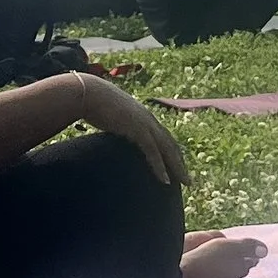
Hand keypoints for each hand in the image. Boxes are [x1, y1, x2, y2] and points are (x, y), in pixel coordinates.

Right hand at [73, 76, 189, 187]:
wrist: (89, 93)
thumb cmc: (95, 104)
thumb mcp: (111, 116)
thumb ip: (117, 125)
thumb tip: (113, 133)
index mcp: (144, 117)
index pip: (164, 138)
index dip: (172, 153)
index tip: (178, 167)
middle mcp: (149, 120)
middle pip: (171, 145)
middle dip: (180, 163)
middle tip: (188, 180)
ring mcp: (145, 124)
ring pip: (167, 149)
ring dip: (177, 168)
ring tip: (185, 183)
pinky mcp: (137, 130)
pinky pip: (153, 152)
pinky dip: (160, 167)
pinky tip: (165, 181)